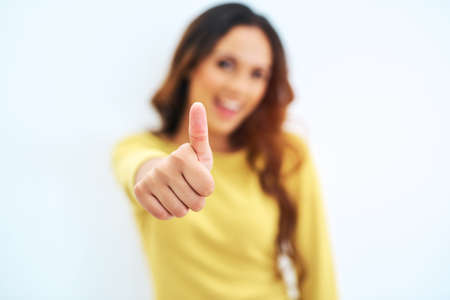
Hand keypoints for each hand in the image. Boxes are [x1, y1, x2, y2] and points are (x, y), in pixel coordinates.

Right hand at [134, 102, 214, 219]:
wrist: (159, 172)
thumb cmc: (188, 164)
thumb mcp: (199, 151)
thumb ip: (201, 132)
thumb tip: (198, 104)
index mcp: (182, 156)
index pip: (208, 189)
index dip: (206, 188)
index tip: (199, 176)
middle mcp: (164, 166)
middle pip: (196, 203)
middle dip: (196, 199)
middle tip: (187, 186)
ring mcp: (150, 179)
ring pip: (180, 212)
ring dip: (182, 206)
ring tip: (177, 191)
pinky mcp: (139, 192)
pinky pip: (164, 215)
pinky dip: (168, 211)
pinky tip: (165, 198)